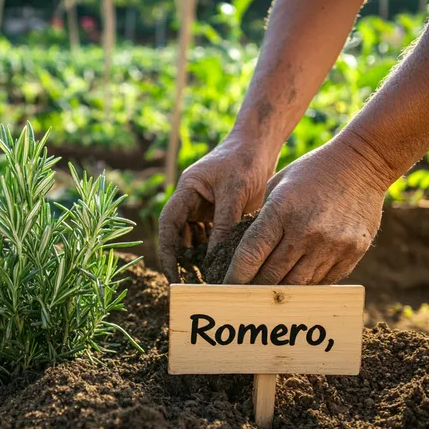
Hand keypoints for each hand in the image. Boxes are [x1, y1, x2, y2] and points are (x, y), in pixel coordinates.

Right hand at [158, 132, 277, 282]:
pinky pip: (211, 237)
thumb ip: (224, 226)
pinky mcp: (219, 213)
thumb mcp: (234, 193)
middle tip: (193, 283)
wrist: (260, 144)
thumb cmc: (244, 161)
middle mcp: (191, 201)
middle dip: (183, 259)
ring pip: (195, 239)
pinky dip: (214, 251)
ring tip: (209, 279)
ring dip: (200, 258)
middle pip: (179, 236)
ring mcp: (204, 208)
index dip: (167, 251)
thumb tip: (215, 261)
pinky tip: (223, 266)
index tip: (172, 274)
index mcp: (186, 191)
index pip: (169, 225)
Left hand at [224, 136, 388, 284]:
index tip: (226, 286)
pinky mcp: (353, 252)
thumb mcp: (278, 185)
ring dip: (280, 290)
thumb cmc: (312, 172)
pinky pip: (323, 281)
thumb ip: (262, 219)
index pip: (250, 254)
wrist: (363, 163)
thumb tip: (246, 255)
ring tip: (268, 292)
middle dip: (254, 287)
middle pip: (271, 275)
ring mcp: (332, 244)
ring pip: (297, 284)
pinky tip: (297, 282)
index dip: (235, 275)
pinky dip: (307, 285)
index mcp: (281, 210)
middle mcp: (306, 231)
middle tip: (243, 294)